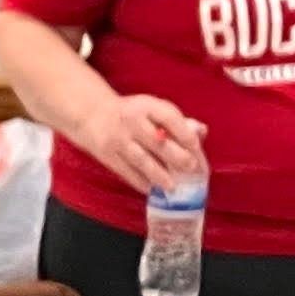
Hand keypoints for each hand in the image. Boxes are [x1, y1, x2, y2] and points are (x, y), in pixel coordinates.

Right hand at [76, 90, 208, 200]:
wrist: (93, 115)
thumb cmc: (131, 113)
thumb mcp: (152, 108)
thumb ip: (176, 120)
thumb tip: (201, 132)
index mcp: (146, 106)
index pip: (169, 117)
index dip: (184, 132)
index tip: (196, 146)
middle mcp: (132, 122)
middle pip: (157, 141)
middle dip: (176, 157)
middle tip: (190, 168)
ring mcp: (119, 140)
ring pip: (141, 160)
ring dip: (159, 175)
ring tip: (172, 186)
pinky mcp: (109, 156)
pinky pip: (127, 172)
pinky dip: (140, 182)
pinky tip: (152, 189)